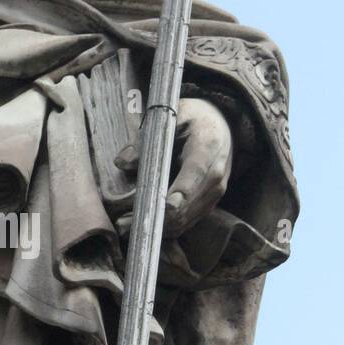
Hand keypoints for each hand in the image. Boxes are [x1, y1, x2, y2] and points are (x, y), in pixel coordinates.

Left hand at [115, 96, 232, 237]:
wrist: (222, 126)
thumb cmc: (193, 119)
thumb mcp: (169, 117)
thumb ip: (146, 139)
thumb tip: (122, 163)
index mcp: (208, 147)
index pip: (194, 175)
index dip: (179, 195)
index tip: (161, 208)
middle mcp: (216, 175)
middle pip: (188, 205)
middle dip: (157, 216)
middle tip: (122, 222)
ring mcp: (215, 193)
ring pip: (186, 219)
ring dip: (157, 227)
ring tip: (124, 227)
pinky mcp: (209, 204)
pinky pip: (188, 222)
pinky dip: (165, 228)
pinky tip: (141, 226)